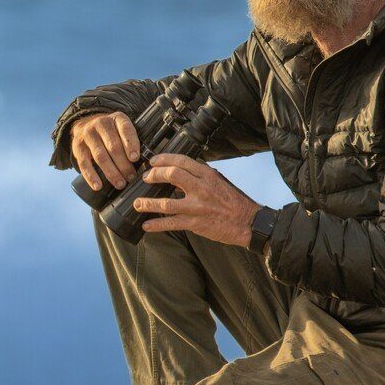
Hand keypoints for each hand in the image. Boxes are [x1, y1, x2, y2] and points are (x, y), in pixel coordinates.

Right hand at [70, 111, 140, 190]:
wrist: (87, 124)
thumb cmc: (112, 132)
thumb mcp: (123, 128)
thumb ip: (132, 140)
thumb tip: (145, 163)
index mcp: (117, 118)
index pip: (125, 129)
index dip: (131, 144)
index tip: (135, 158)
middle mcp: (101, 124)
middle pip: (113, 146)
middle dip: (124, 164)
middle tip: (131, 177)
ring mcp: (88, 135)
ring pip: (101, 156)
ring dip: (111, 173)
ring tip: (120, 184)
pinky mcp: (78, 146)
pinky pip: (84, 163)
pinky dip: (91, 176)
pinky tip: (98, 186)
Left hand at [133, 153, 259, 247]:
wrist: (248, 222)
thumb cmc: (233, 202)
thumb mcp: (218, 182)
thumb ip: (199, 176)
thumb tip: (178, 173)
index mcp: (207, 175)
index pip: (182, 161)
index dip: (164, 159)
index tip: (152, 162)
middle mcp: (202, 188)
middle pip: (172, 175)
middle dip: (154, 175)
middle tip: (145, 179)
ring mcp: (197, 207)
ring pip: (167, 203)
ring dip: (148, 203)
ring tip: (137, 204)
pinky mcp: (195, 223)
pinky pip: (171, 223)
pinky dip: (156, 225)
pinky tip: (146, 226)